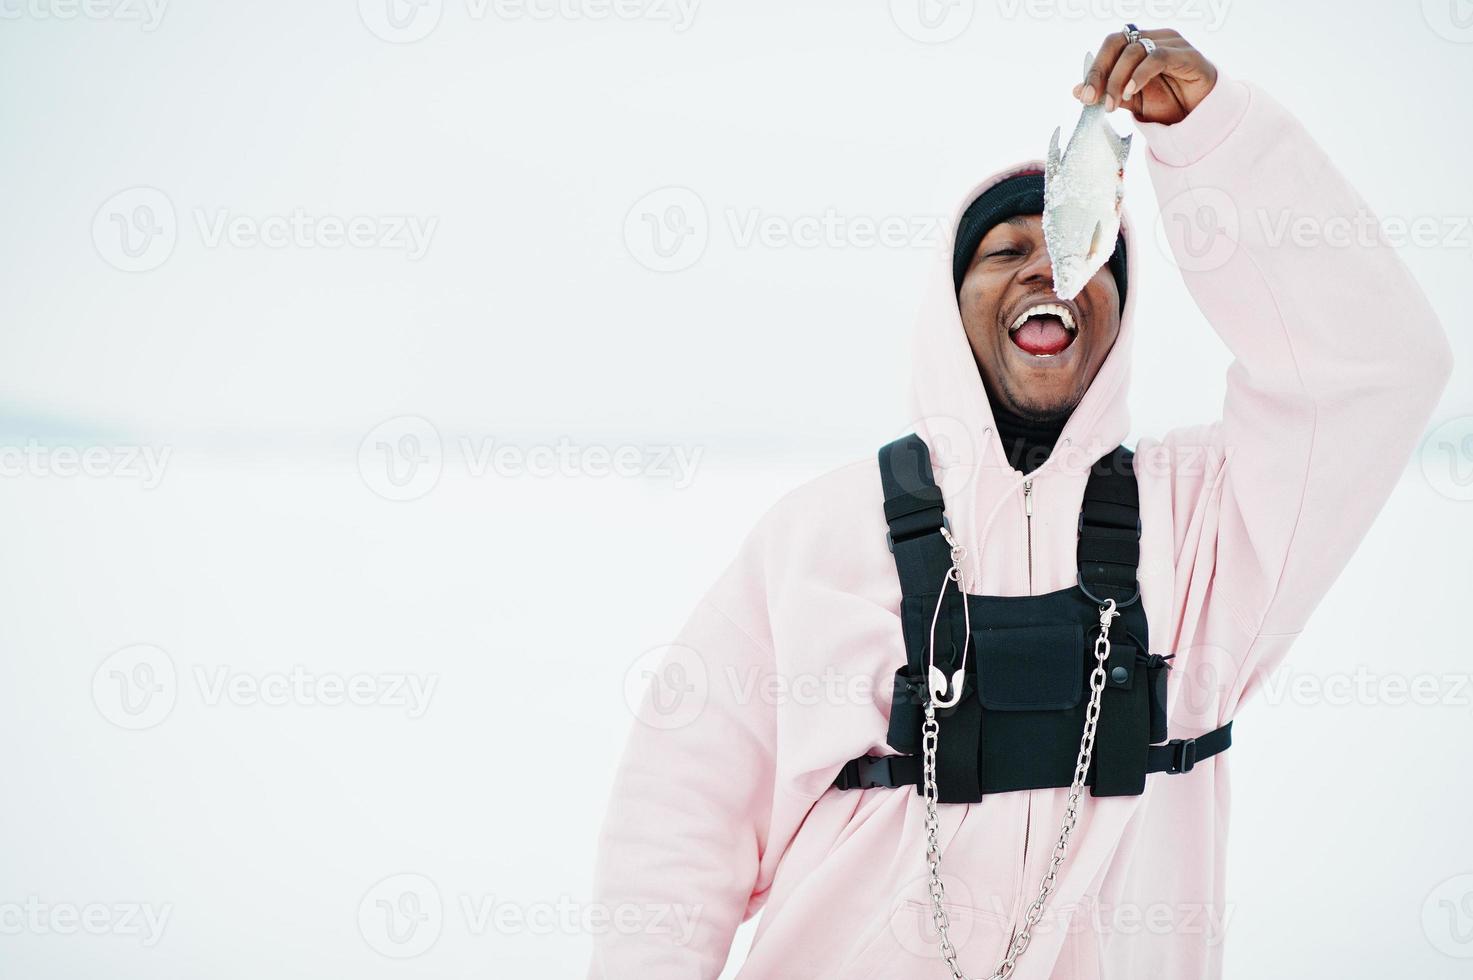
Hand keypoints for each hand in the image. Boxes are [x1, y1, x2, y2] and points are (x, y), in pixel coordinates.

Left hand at [1072, 28, 1216, 124]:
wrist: (1199, 118)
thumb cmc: (1168, 104)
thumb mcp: (1131, 102)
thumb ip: (1107, 94)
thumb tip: (1076, 91)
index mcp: (1140, 45)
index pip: (1110, 46)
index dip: (1094, 70)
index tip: (1084, 97)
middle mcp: (1155, 39)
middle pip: (1118, 42)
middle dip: (1101, 71)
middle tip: (1092, 99)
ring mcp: (1172, 44)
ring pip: (1135, 50)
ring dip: (1118, 79)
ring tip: (1114, 104)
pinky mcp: (1187, 55)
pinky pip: (1158, 57)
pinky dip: (1140, 74)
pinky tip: (1130, 92)